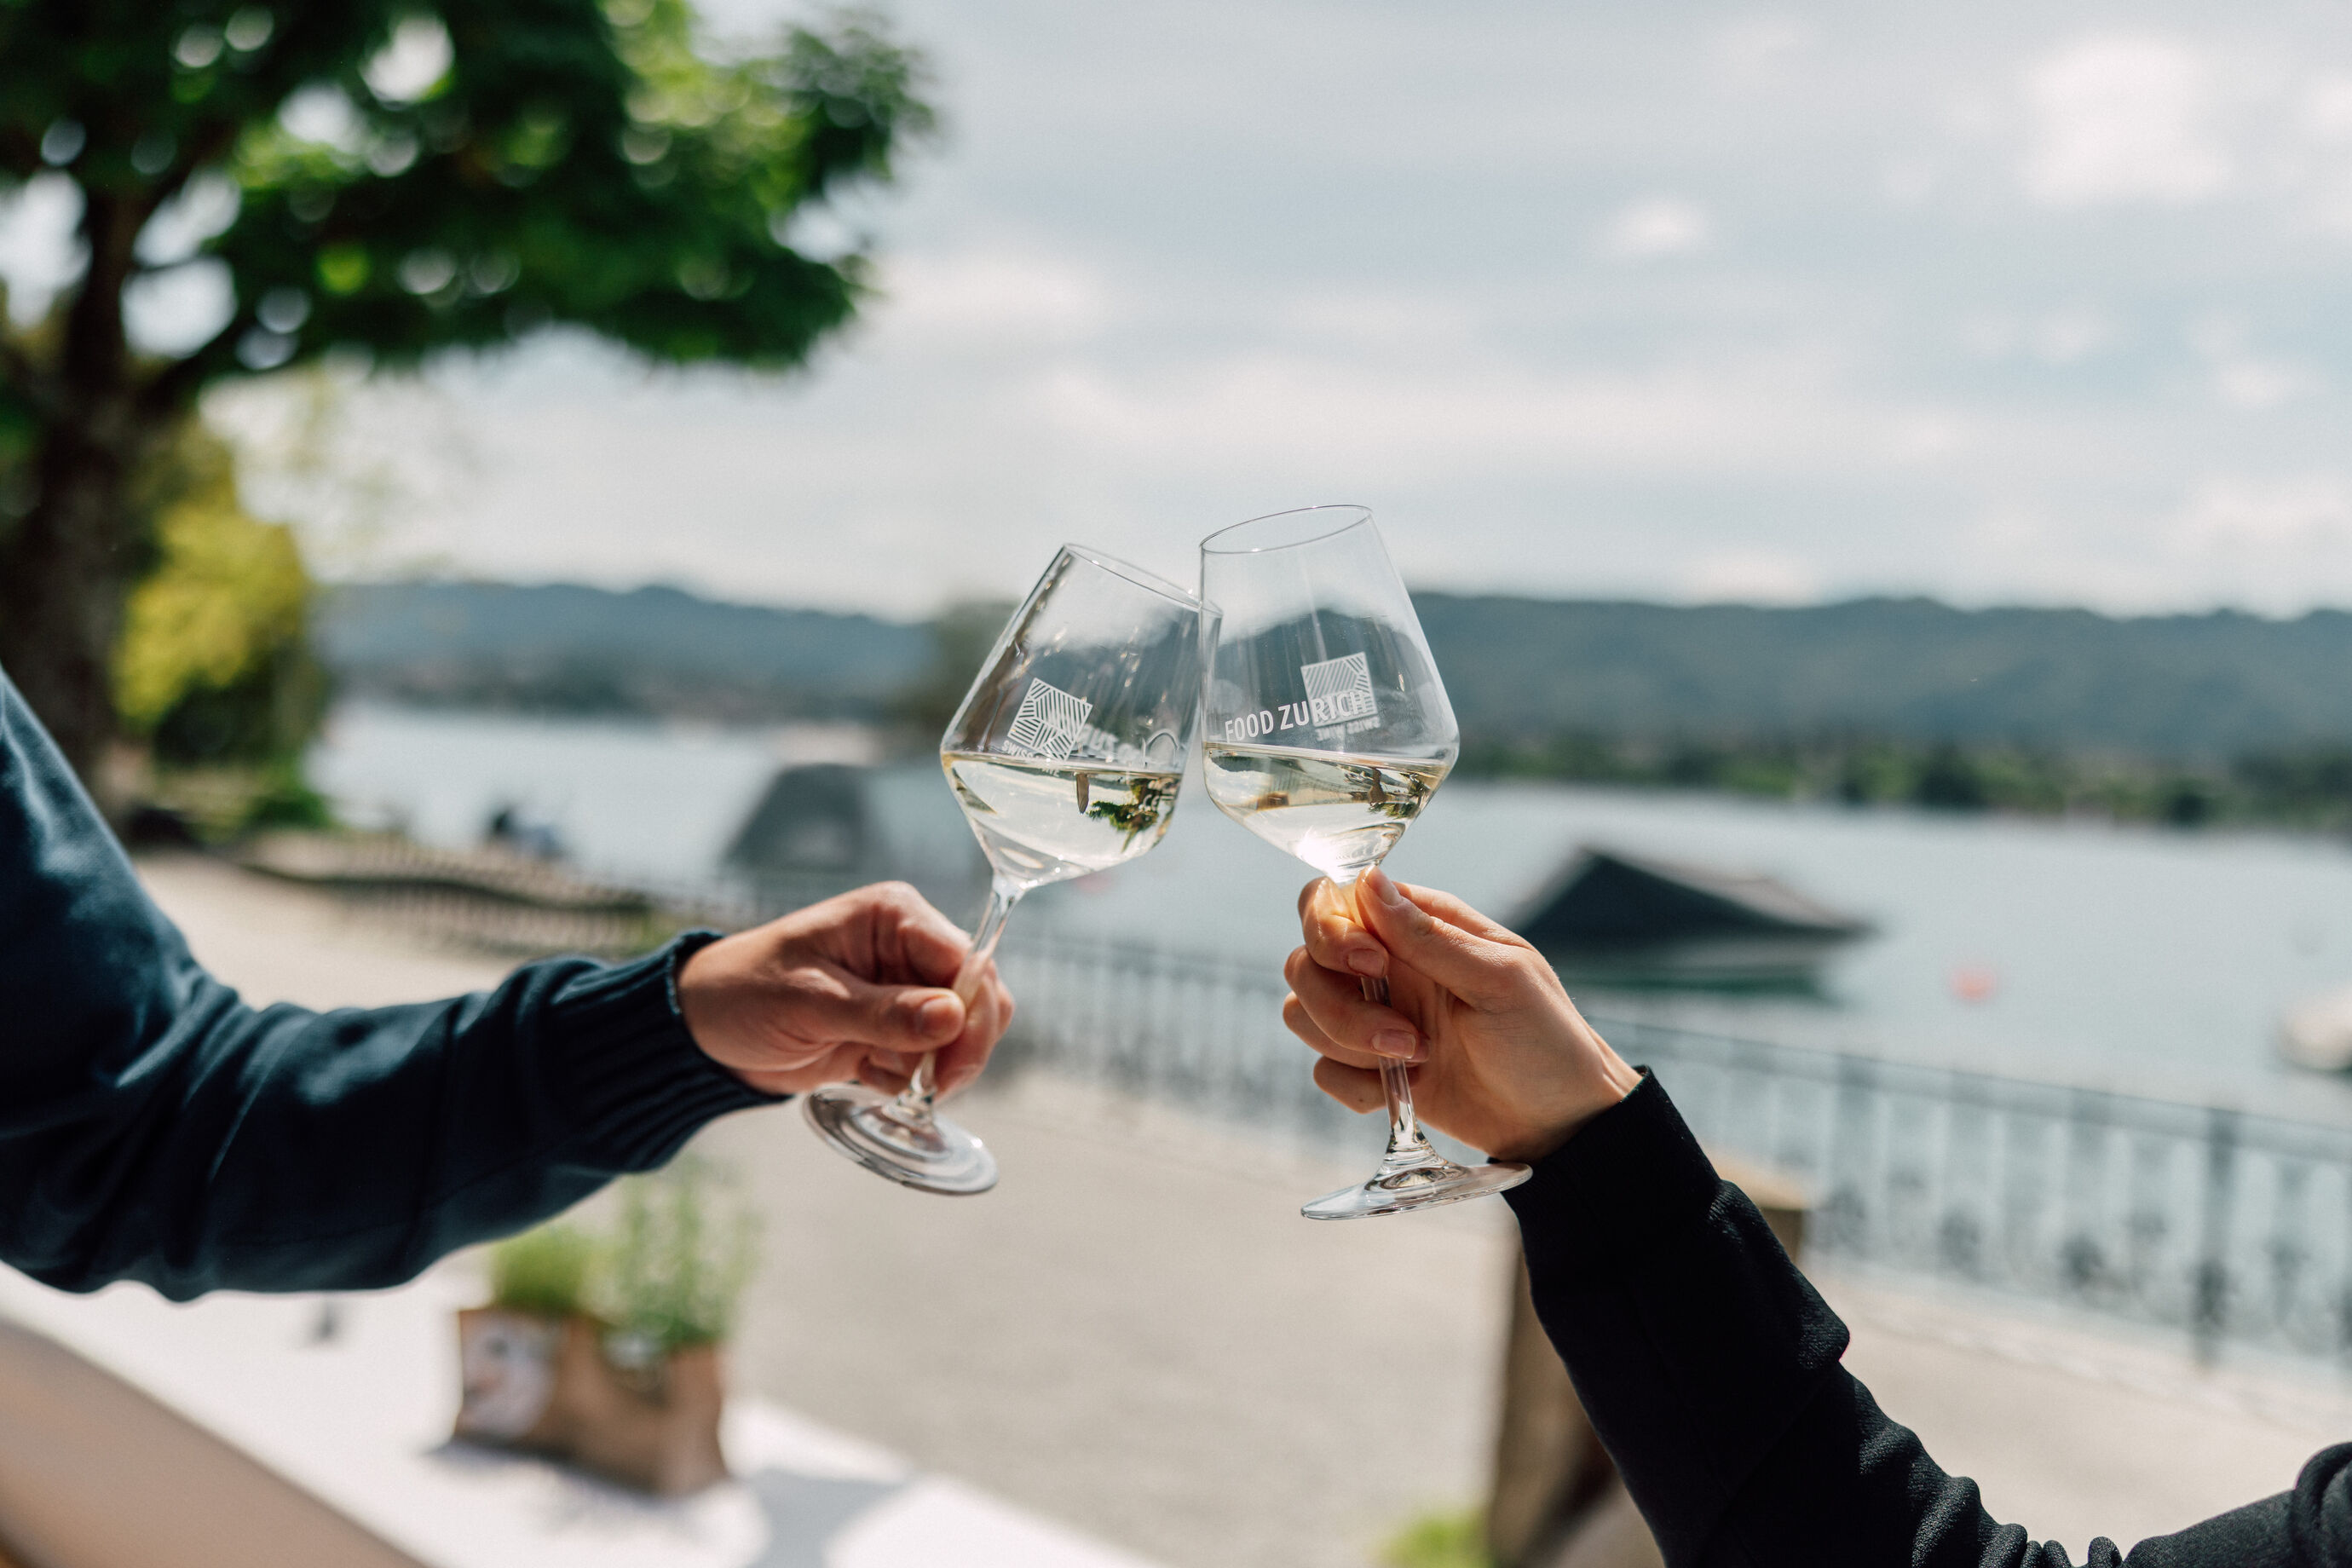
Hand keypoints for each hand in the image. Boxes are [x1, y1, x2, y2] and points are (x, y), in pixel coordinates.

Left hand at [677, 881, 1014, 1097]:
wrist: (706, 1029)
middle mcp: (909, 948)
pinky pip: (932, 1060)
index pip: (966, 961)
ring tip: (877, 1071)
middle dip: (958, 1047)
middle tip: (928, 1086)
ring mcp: (905, 990)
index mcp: (894, 917)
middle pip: (978, 1000)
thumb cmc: (745, 992)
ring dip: (931, 1067)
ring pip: (962, 1035)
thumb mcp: (810, 1002)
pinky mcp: (895, 1030)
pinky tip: (865, 1073)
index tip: (952, 1064)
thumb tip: (953, 1016)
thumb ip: (884, 1012)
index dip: (971, 1013)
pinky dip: (909, 1079)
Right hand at [1283, 867, 1639, 1161]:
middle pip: (1304, 961)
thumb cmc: (1545, 1038)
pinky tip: (1410, 1090)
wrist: (1562, 1123)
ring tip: (1419, 1059)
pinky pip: (1324, 1071)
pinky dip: (1358, 1087)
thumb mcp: (1499, 978)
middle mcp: (1385, 966)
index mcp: (1417, 926)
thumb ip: (1428, 935)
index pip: (1332, 901)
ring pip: (1303, 1014)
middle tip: (1405, 1035)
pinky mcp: (1370, 1069)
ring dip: (1351, 1045)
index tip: (1373, 964)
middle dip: (1340, 1005)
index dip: (1332, 931)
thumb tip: (1369, 879)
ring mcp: (1374, 1017)